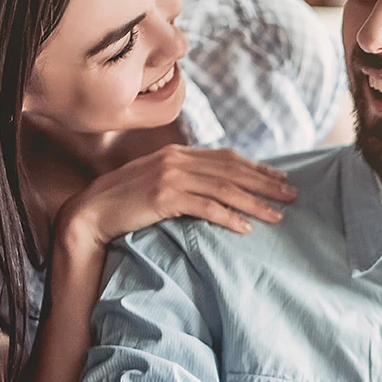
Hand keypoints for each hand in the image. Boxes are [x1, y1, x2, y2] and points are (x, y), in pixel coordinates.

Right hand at [55, 145, 296, 254]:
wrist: (88, 215)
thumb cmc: (124, 203)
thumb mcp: (156, 182)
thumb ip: (184, 178)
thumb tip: (216, 187)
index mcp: (177, 153)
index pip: (227, 158)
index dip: (257, 168)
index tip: (281, 178)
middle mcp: (177, 160)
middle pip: (233, 171)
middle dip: (266, 183)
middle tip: (293, 195)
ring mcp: (170, 177)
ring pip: (225, 188)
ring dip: (255, 202)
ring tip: (278, 215)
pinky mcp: (164, 197)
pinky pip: (206, 207)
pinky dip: (229, 217)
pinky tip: (246, 228)